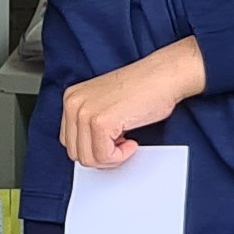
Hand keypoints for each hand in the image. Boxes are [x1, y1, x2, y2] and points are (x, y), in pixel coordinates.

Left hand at [62, 41, 203, 171]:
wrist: (163, 75)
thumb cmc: (143, 88)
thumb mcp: (105, 105)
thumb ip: (91, 124)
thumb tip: (90, 150)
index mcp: (72, 99)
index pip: (70, 141)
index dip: (93, 148)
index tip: (111, 143)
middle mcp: (73, 104)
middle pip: (76, 152)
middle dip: (101, 156)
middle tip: (121, 145)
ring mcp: (85, 113)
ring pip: (88, 159)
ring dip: (111, 158)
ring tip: (127, 142)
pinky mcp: (100, 122)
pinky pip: (104, 156)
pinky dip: (120, 156)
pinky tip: (132, 142)